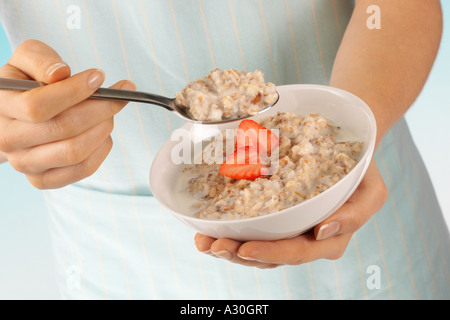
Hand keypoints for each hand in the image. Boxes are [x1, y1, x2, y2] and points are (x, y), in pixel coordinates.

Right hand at [0, 40, 134, 188]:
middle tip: (117, 97)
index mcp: (0, 107)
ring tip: (110, 112)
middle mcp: (8, 140)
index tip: (98, 76)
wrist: (20, 114)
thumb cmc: (27, 82)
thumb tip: (60, 73)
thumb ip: (41, 60)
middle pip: (63, 128)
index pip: (38, 105)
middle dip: (99, 109)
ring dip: (103, 128)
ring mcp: (26, 164)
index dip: (74, 90)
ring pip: (75, 151)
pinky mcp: (44, 180)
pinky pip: (83, 169)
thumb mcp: (27, 59)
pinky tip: (103, 132)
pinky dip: (102, 149)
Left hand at [194, 159, 386, 268]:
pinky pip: (252, 230)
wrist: (348, 149)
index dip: (270, 252)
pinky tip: (209, 229)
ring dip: (228, 248)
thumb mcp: (371, 190)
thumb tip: (322, 231)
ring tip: (203, 241)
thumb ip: (354, 214)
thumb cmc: (360, 169)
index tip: (243, 247)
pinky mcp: (275, 218)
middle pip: (271, 256)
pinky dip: (230, 231)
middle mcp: (307, 240)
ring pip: (257, 248)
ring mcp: (289, 230)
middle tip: (212, 245)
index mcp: (330, 239)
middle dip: (239, 254)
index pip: (297, 252)